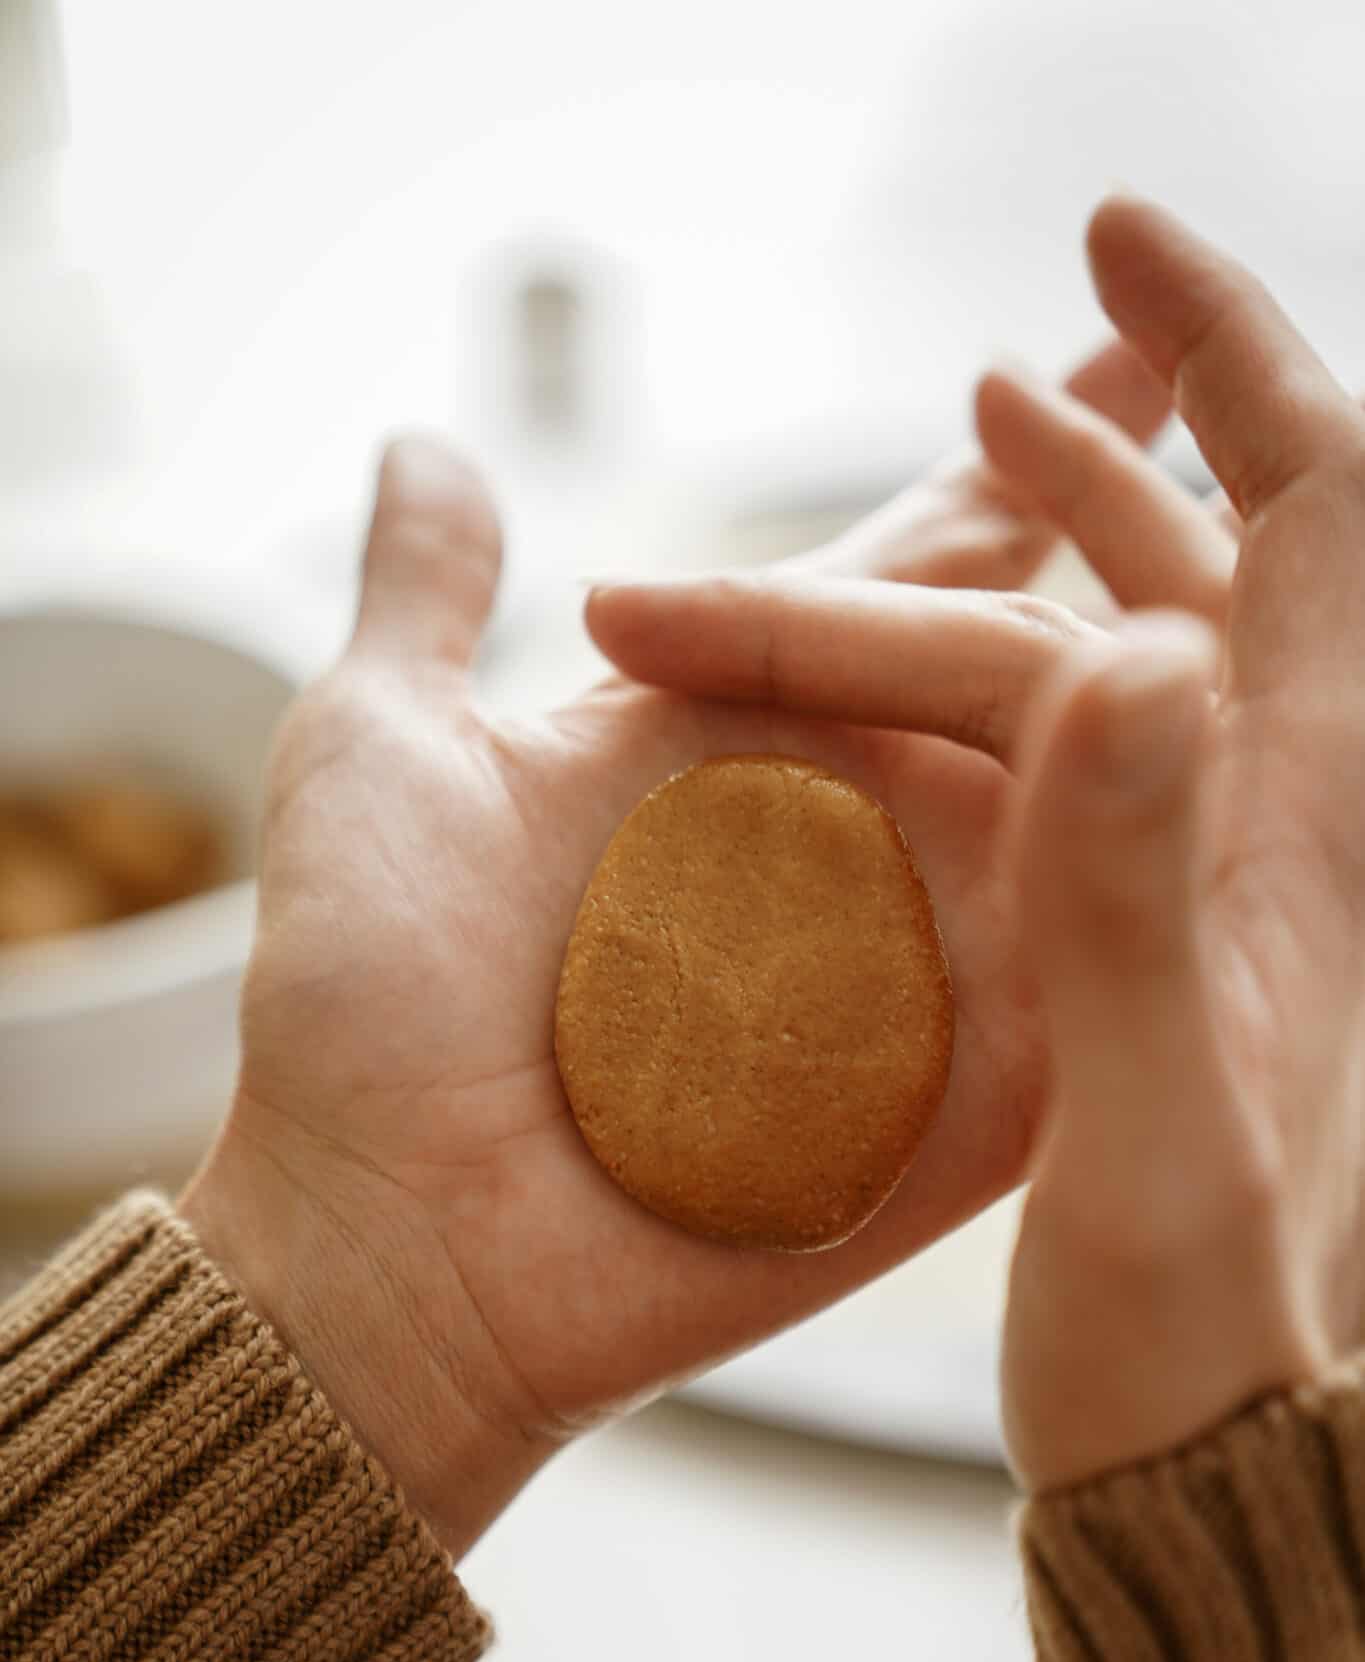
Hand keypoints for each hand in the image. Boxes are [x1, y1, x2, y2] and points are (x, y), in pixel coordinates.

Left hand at [179, 395, 1137, 1556]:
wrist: (383, 1243)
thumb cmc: (360, 1008)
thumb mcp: (378, 750)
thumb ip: (429, 592)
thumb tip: (430, 442)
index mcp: (728, 734)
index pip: (902, 572)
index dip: (1013, 463)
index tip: (1113, 344)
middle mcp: (842, 837)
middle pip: (1022, 663)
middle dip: (1136, 535)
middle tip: (1242, 406)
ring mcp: (915, 969)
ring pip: (1087, 799)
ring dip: (1180, 683)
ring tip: (1280, 552)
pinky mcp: (962, 1104)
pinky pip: (1102, 974)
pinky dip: (1168, 880)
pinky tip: (1251, 765)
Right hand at [999, 198, 1364, 1489]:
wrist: (1202, 1473)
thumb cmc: (1198, 1336)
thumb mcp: (1158, 1120)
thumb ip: (1140, 895)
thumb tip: (1142, 642)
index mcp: (1306, 834)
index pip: (1317, 522)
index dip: (1235, 358)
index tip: (1119, 248)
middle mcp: (1275, 835)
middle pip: (1206, 572)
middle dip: (1102, 453)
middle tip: (986, 376)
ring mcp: (1208, 895)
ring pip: (1138, 658)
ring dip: (1053, 550)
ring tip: (958, 462)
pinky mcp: (1142, 961)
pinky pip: (1076, 772)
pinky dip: (1006, 682)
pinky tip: (932, 687)